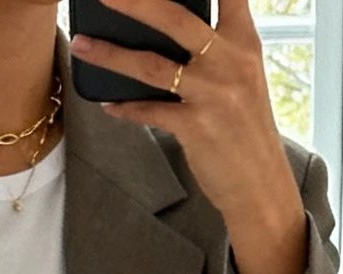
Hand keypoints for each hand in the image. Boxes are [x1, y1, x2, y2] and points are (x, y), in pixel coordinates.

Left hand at [71, 0, 307, 273]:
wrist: (260, 186)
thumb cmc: (245, 129)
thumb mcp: (242, 78)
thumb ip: (215, 47)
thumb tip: (167, 27)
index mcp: (244, 42)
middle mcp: (230, 61)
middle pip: (174, 16)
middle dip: (134, 2)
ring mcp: (212, 94)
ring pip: (151, 64)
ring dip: (110, 54)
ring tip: (82, 44)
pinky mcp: (195, 127)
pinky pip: (148, 111)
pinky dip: (124, 106)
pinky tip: (107, 101)